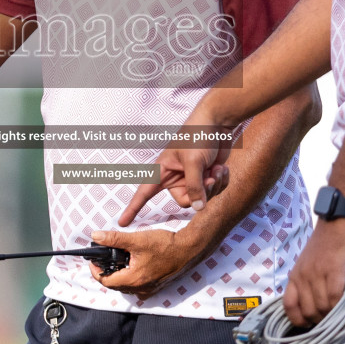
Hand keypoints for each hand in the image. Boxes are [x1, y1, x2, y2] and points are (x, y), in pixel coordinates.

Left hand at [90, 228, 200, 298]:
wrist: (188, 249)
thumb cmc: (165, 245)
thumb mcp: (137, 239)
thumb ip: (114, 239)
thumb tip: (96, 236)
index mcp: (133, 280)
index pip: (105, 281)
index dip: (95, 271)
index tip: (93, 261)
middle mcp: (140, 289)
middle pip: (115, 285)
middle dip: (107, 272)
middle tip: (104, 258)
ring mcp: (149, 290)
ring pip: (125, 286)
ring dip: (119, 275)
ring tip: (118, 260)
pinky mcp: (156, 287)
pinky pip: (137, 286)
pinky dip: (131, 277)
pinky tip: (133, 265)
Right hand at [119, 105, 236, 224]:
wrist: (218, 121)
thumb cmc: (199, 134)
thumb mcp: (194, 162)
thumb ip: (195, 187)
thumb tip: (198, 208)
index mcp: (163, 170)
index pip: (144, 193)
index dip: (133, 208)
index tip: (122, 222)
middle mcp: (175, 176)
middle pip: (187, 201)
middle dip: (201, 191)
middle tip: (209, 177)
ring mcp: (192, 177)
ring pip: (203, 197)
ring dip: (214, 184)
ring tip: (216, 168)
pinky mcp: (206, 176)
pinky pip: (214, 190)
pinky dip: (220, 181)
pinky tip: (221, 168)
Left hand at [282, 218, 344, 327]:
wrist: (338, 220)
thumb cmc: (326, 242)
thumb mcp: (309, 263)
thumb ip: (308, 282)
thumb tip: (313, 305)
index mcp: (295, 275)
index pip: (288, 306)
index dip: (297, 320)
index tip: (309, 324)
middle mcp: (303, 276)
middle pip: (307, 311)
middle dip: (319, 321)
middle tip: (330, 319)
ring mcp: (318, 274)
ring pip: (322, 307)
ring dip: (332, 314)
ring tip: (340, 312)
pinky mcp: (334, 270)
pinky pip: (335, 296)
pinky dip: (341, 304)